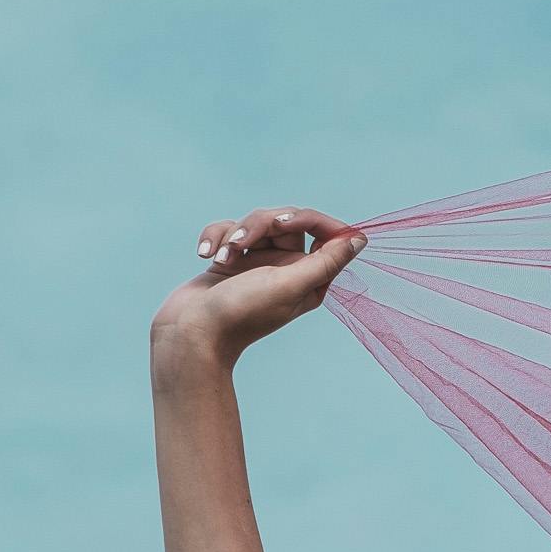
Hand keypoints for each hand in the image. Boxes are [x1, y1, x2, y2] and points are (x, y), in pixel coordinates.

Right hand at [154, 205, 366, 362]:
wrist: (191, 333)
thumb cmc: (242, 313)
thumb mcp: (289, 285)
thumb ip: (326, 262)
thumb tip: (358, 240)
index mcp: (311, 278)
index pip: (324, 232)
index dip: (308, 219)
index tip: (286, 222)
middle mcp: (288, 269)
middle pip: (286, 220)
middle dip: (261, 224)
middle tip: (242, 242)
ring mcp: (258, 264)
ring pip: (255, 222)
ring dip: (234, 234)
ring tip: (222, 259)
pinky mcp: (231, 259)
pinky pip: (228, 230)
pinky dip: (216, 237)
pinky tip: (207, 255)